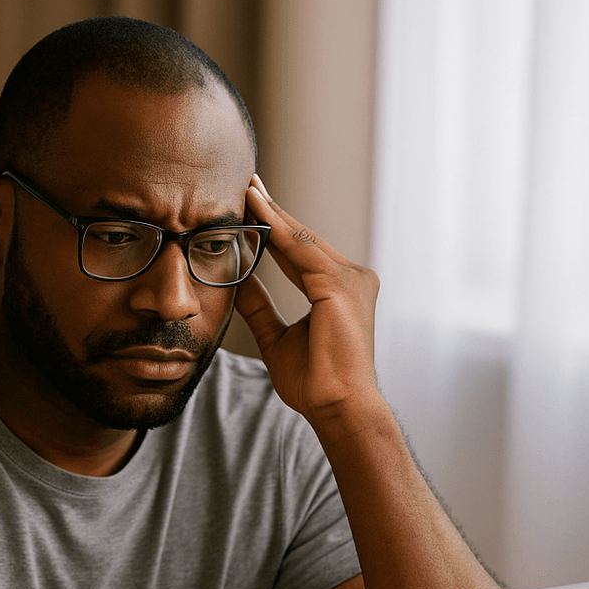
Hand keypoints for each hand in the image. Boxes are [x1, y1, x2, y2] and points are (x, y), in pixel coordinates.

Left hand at [236, 175, 382, 423]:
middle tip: (243, 181)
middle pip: (302, 238)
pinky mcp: (341, 285)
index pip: (299, 251)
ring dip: (270, 212)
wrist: (337, 408)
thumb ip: (258, 305)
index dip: (273, 228)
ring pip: (300, 238)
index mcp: (340, 290)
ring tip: (243, 187)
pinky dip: (276, 229)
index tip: (247, 206)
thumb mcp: (276, 336)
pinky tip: (255, 209)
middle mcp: (352, 277)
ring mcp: (351, 279)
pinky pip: (300, 250)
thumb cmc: (315, 382)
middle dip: (271, 211)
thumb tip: (236, 280)